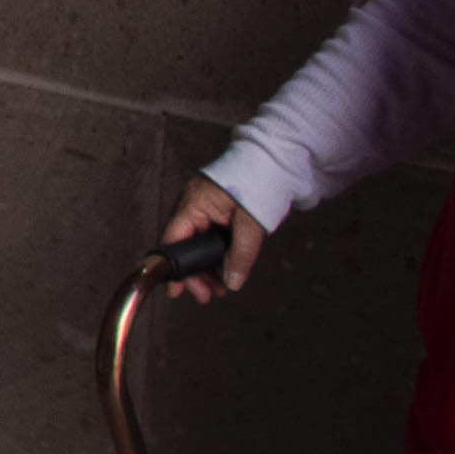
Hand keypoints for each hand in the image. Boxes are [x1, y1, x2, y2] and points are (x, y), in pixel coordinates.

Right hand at [160, 177, 268, 301]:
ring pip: (197, 244)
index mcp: (194, 203)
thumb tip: (232, 280)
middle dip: (196, 273)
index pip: (175, 240)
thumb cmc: (261, 179)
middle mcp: (193, 205)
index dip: (176, 268)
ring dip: (208, 266)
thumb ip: (241, 254)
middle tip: (208, 294)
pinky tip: (227, 267)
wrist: (279, 159)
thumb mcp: (252, 222)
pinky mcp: (217, 210)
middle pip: (184, 246)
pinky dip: (216, 253)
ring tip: (222, 285)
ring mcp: (204, 207)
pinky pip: (209, 236)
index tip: (178, 290)